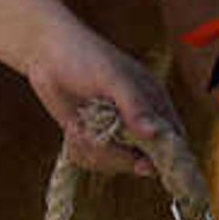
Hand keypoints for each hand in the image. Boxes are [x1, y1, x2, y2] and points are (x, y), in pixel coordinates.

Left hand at [26, 24, 179, 180]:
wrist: (45, 53)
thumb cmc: (85, 56)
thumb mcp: (112, 78)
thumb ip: (135, 106)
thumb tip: (155, 134)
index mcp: (154, 102)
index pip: (173, 139)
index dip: (167, 157)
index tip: (146, 166)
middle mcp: (138, 119)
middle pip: (144, 159)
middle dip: (120, 155)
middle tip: (100, 139)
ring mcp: (114, 130)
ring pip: (115, 162)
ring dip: (95, 150)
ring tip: (80, 125)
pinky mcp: (92, 137)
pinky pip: (93, 158)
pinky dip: (81, 148)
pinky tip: (72, 127)